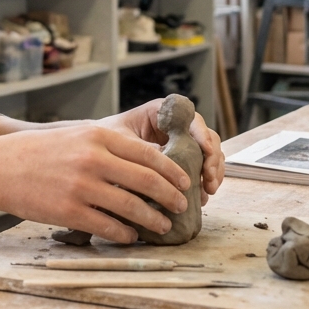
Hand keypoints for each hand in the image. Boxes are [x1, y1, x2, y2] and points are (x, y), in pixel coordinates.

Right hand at [0, 124, 191, 243]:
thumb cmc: (37, 152)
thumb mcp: (75, 136)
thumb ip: (108, 146)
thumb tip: (148, 162)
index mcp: (97, 137)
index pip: (149, 154)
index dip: (172, 171)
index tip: (183, 182)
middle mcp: (92, 159)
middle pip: (148, 181)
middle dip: (171, 197)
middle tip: (180, 206)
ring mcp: (81, 187)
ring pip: (133, 207)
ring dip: (153, 220)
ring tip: (162, 226)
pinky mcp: (69, 211)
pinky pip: (109, 227)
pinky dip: (126, 234)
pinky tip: (131, 236)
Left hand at [97, 99, 224, 203]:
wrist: (96, 151)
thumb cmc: (104, 138)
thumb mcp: (120, 140)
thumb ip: (142, 148)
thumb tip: (166, 160)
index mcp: (162, 111)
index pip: (189, 117)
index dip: (201, 133)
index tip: (207, 150)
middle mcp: (175, 126)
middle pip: (205, 136)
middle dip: (212, 158)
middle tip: (209, 177)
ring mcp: (181, 144)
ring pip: (207, 154)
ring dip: (212, 172)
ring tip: (208, 191)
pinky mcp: (181, 161)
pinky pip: (200, 169)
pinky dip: (204, 182)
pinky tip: (202, 197)